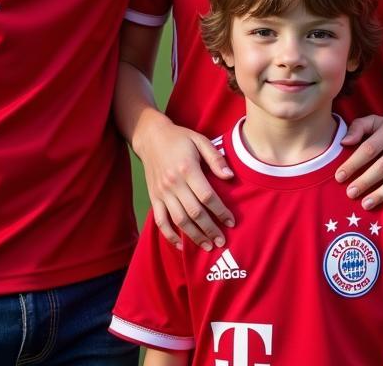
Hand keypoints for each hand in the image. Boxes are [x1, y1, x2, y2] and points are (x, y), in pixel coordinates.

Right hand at [134, 115, 234, 250]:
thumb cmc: (180, 138)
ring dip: (194, 236)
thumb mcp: (200, 140)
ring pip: (179, 220)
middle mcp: (173, 183)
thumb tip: (230, 177)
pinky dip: (170, 235)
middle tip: (222, 241)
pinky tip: (181, 245)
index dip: (221, 211)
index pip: (207, 196)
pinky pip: (160, 221)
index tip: (232, 222)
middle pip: (194, 212)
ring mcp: (161, 192)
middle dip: (210, 229)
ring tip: (207, 246)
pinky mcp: (153, 197)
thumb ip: (215, 158)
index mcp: (187, 168)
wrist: (151, 137)